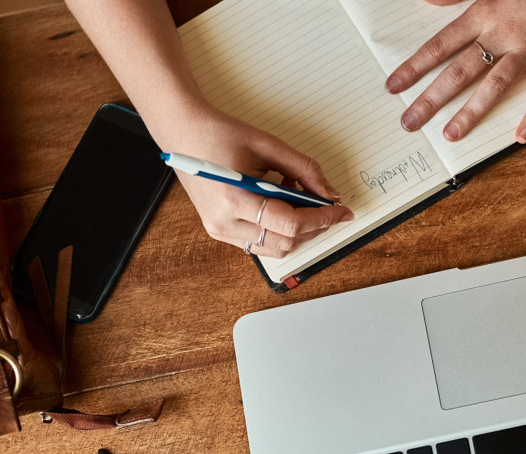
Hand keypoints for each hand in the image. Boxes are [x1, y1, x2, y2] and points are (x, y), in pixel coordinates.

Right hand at [148, 102, 352, 257]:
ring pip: (274, 248)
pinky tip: (280, 204)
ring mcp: (219, 230)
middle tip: (327, 205)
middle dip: (313, 226)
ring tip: (296, 197)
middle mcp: (224, 222)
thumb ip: (304, 170)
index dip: (322, 219)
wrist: (183, 132)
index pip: (290, 224)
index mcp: (234, 198)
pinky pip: (259, 243)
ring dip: (296, 230)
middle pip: (285, 242)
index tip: (341, 211)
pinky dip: (278, 230)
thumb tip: (330, 194)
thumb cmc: (220, 133)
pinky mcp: (218, 231)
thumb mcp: (269, 145)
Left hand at [386, 0, 525, 143]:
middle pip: (460, 71)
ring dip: (472, 112)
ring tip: (450, 134)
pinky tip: (521, 137)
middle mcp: (503, 33)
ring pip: (496, 85)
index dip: (415, 67)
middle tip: (409, 122)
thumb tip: (429, 1)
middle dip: (432, 99)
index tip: (394, 87)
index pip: (440, 45)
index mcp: (484, 12)